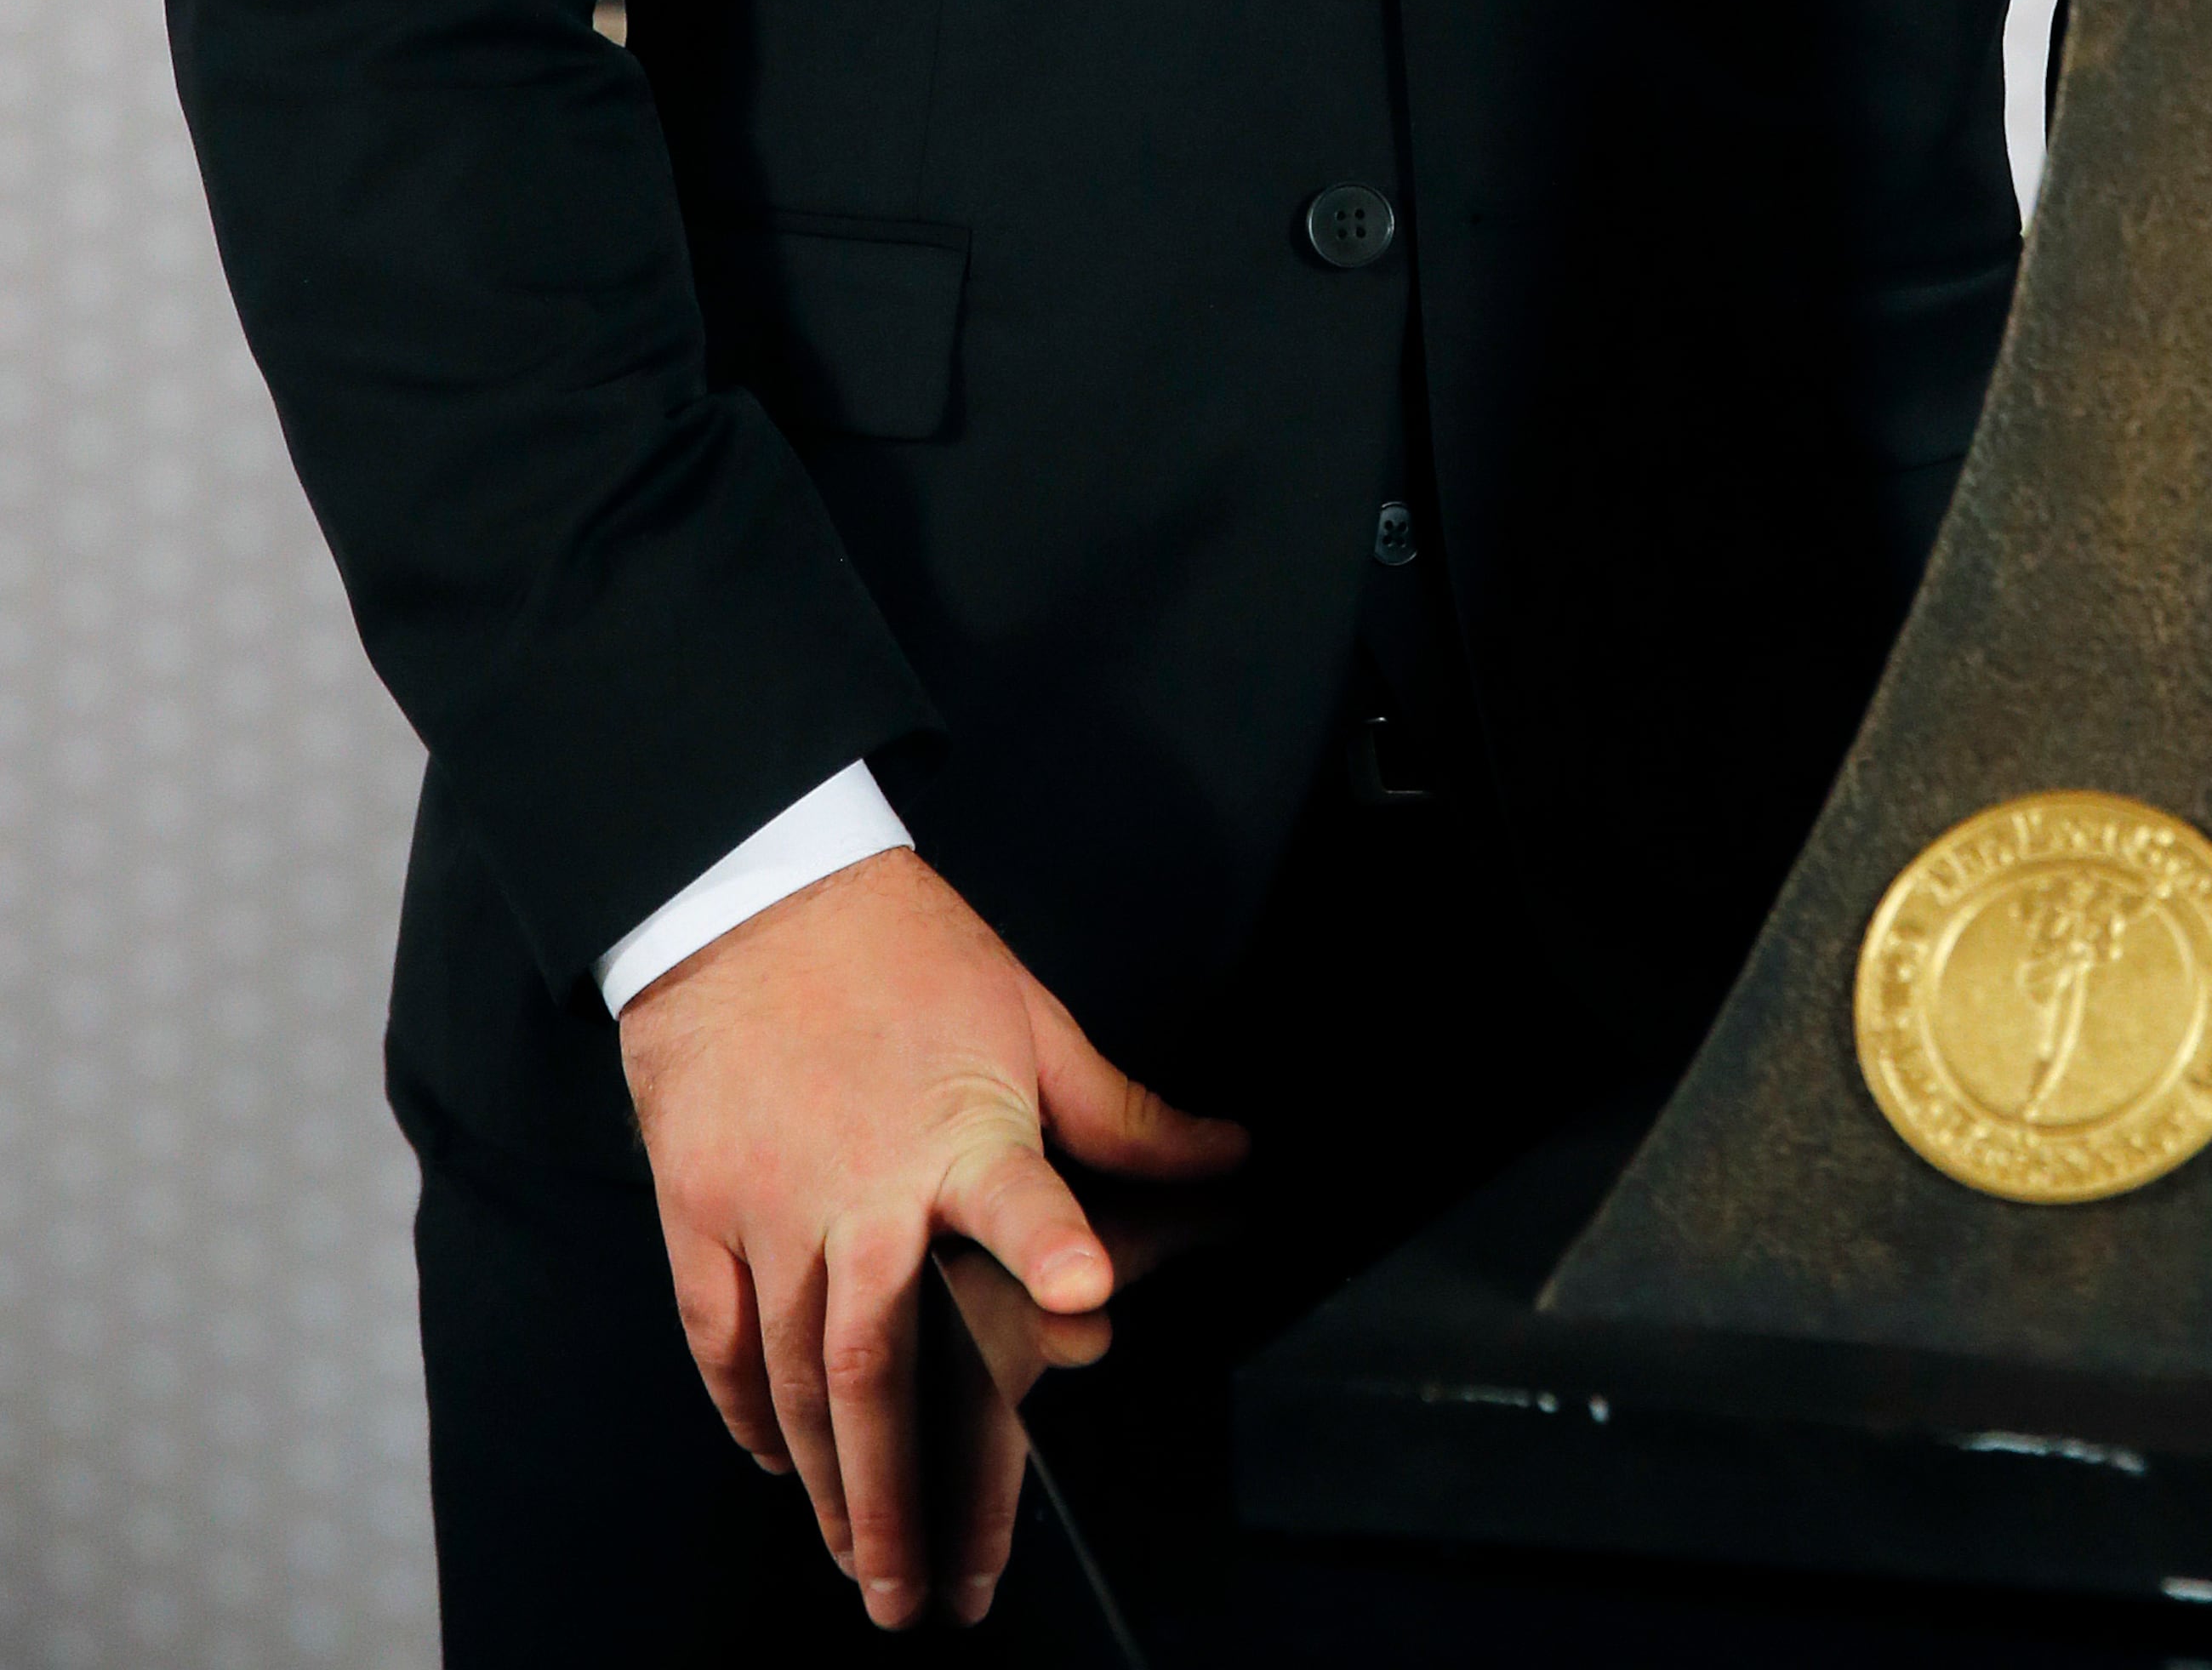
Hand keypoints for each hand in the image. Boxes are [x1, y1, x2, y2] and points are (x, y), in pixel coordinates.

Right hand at [618, 850, 1243, 1632]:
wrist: (751, 898)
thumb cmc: (904, 956)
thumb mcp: (1032, 1018)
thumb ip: (1126, 1115)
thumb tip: (1232, 1154)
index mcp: (956, 1130)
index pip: (1015, 1192)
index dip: (1049, 1243)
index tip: (1086, 1295)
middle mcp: (859, 1186)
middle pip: (877, 1361)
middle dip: (898, 1493)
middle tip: (917, 1592)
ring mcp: (769, 1207)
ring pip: (796, 1377)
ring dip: (830, 1485)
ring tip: (858, 1564)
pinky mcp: (700, 1213)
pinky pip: (721, 1341)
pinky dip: (748, 1415)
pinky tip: (777, 1462)